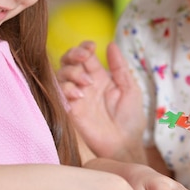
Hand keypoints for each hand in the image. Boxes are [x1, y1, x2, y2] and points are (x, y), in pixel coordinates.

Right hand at [57, 41, 146, 160]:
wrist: (125, 145)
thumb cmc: (131, 119)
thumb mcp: (130, 88)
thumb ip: (120, 67)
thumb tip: (110, 44)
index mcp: (100, 77)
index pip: (85, 56)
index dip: (84, 47)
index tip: (91, 47)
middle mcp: (85, 84)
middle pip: (69, 61)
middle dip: (73, 54)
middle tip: (84, 58)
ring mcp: (76, 97)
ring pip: (61, 75)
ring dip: (72, 73)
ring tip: (87, 83)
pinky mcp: (70, 110)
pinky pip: (59, 94)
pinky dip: (66, 89)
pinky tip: (79, 95)